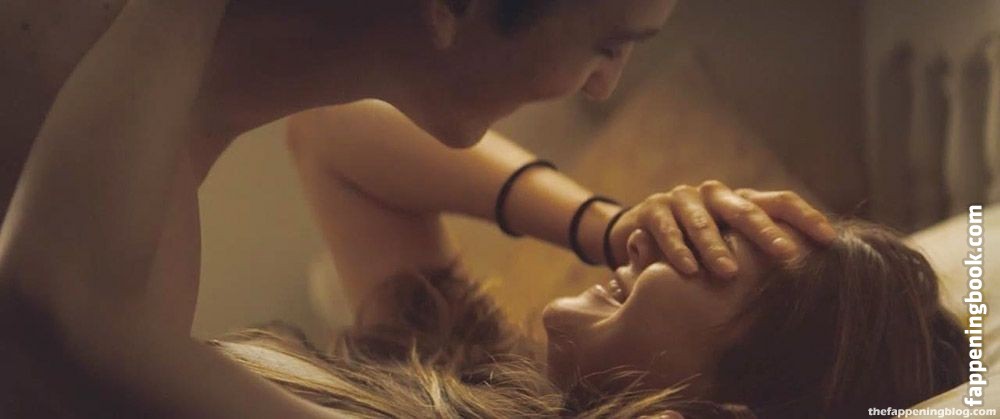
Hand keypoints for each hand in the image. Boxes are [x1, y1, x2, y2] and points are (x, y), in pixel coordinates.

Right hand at [608, 180, 835, 277]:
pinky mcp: (652, 209)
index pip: (780, 202)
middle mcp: (715, 195)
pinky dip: (677, 249)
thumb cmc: (696, 247)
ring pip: (703, 222)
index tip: (830, 240)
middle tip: (786, 255)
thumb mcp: (728, 246)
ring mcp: (682, 199)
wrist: (639, 233)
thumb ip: (759, 253)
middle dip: (766, 233)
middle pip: (745, 209)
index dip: (806, 217)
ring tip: (728, 272)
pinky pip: (667, 229)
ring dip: (715, 247)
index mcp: (741, 201)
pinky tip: (688, 269)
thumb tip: (814, 272)